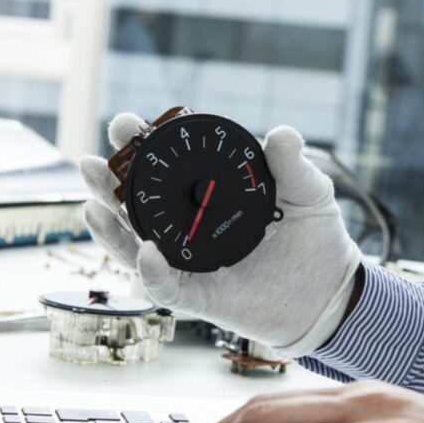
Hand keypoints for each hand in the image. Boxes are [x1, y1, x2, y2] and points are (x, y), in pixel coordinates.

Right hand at [80, 113, 361, 357]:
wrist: (330, 291)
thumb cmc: (314, 241)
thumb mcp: (308, 192)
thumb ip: (292, 164)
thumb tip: (280, 133)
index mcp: (207, 195)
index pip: (166, 168)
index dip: (141, 146)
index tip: (129, 125)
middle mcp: (188, 228)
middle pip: (135, 204)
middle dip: (109, 182)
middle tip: (93, 161)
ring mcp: (189, 262)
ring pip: (135, 246)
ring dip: (110, 227)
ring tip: (93, 204)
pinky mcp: (199, 296)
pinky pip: (166, 285)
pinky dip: (151, 271)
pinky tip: (146, 251)